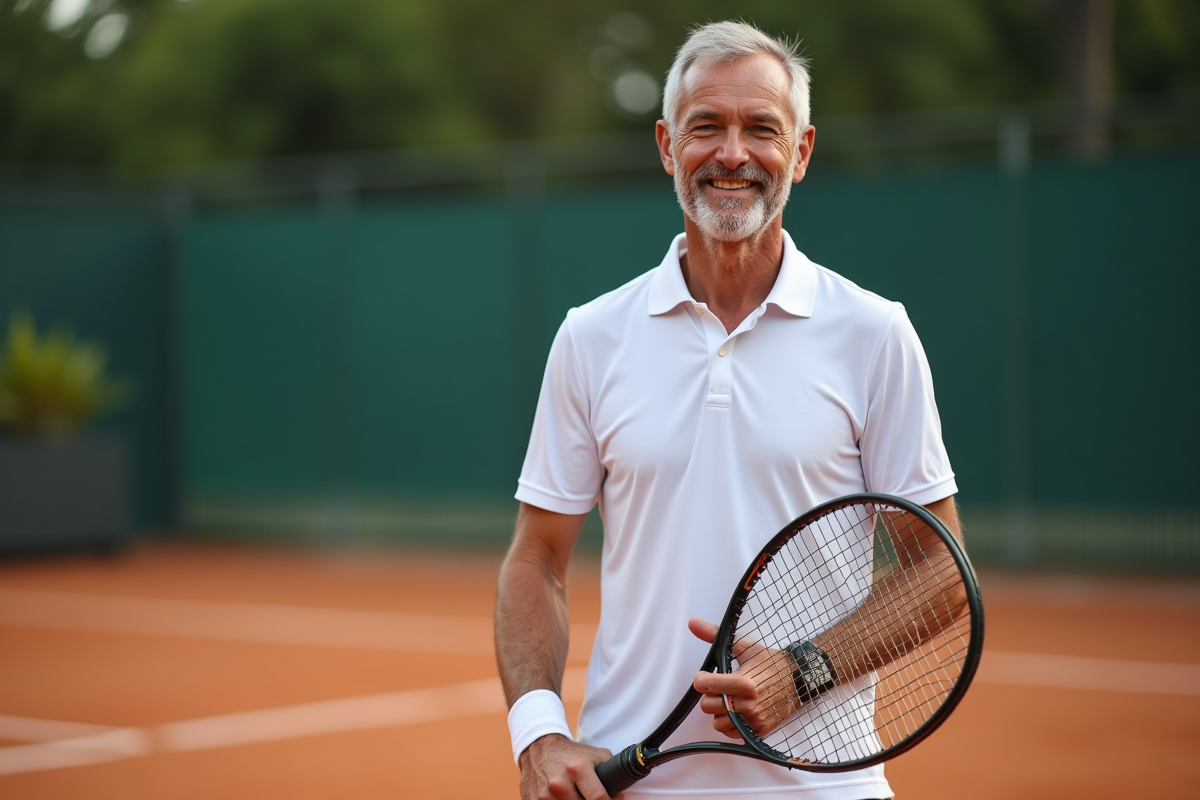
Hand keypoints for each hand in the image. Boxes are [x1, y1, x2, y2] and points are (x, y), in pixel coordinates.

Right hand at [518, 733, 613, 799]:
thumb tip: (619, 794)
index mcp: (577, 769)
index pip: (599, 798)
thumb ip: (612, 772)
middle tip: (589, 796)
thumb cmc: (571, 754)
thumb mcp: (595, 755)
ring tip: (576, 795)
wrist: (538, 749)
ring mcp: (544, 795)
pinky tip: (563, 798)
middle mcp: (559, 783)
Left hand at [689, 618, 799, 739]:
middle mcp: (748, 704)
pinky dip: (731, 724)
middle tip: (723, 688)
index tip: (706, 676)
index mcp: (743, 682)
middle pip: (707, 706)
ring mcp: (754, 719)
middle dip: (711, 695)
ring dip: (720, 712)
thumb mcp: (744, 645)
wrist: (800, 678)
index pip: (703, 685)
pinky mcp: (759, 730)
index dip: (701, 679)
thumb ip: (715, 634)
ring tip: (732, 699)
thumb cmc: (772, 662)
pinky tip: (739, 711)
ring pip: (717, 723)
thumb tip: (693, 623)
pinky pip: (731, 734)